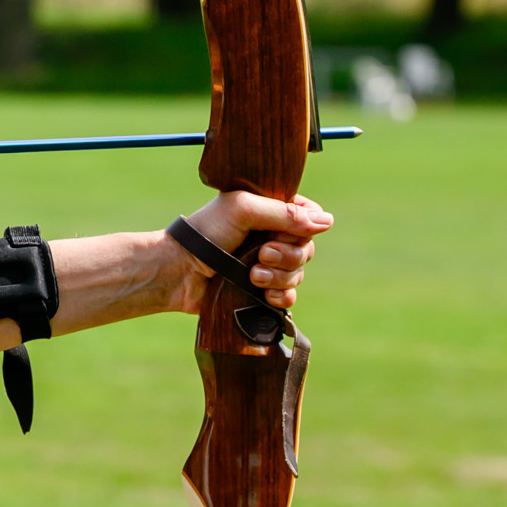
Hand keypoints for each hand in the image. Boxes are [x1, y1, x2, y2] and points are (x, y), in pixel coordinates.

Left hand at [176, 190, 331, 316]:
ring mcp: (267, 265)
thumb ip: (285, 213)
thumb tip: (326, 222)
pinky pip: (289, 297)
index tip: (286, 231)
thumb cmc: (206, 232)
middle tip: (261, 254)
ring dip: (280, 276)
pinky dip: (280, 296)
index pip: (310, 217)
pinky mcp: (260, 290)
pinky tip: (263, 294)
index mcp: (270, 211)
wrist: (179, 270)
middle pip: (306, 248)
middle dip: (288, 254)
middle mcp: (272, 236)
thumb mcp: (244, 210)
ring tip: (252, 274)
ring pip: (298, 273)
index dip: (305, 227)